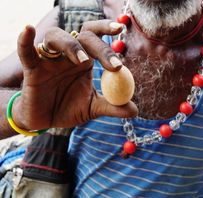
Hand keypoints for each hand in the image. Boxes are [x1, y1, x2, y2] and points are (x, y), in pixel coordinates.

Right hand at [13, 21, 137, 129]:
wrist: (46, 120)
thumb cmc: (69, 109)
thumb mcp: (93, 108)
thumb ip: (112, 107)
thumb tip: (135, 110)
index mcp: (84, 61)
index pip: (96, 38)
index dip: (106, 31)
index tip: (120, 30)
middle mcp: (68, 55)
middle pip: (83, 36)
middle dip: (100, 47)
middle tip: (114, 65)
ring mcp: (49, 60)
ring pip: (56, 37)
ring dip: (70, 45)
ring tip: (82, 60)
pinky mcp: (32, 68)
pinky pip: (27, 52)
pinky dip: (25, 41)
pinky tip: (28, 29)